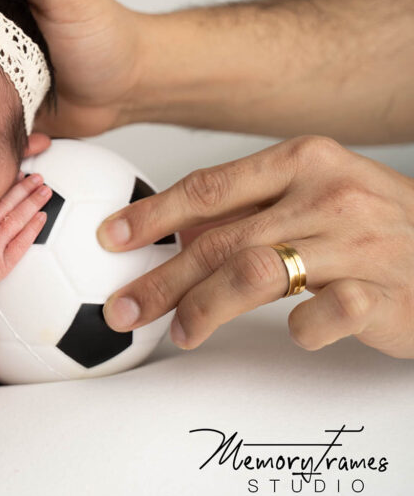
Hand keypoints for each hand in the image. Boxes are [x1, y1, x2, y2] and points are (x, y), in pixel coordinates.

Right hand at [0, 173, 51, 309]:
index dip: (8, 183)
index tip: (18, 172)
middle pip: (8, 204)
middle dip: (25, 188)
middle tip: (38, 178)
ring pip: (17, 221)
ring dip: (33, 204)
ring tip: (45, 192)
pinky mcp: (0, 266)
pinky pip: (21, 244)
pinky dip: (32, 229)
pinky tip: (41, 218)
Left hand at [96, 135, 413, 358]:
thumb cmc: (380, 228)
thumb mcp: (317, 196)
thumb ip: (251, 207)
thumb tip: (175, 232)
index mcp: (304, 160)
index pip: (209, 187)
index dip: (152, 215)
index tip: (111, 239)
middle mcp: (328, 193)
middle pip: (220, 238)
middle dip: (161, 277)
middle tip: (123, 307)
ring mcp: (360, 241)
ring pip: (255, 272)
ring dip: (204, 308)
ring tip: (179, 332)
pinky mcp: (385, 292)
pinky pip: (322, 313)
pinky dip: (297, 328)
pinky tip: (289, 335)